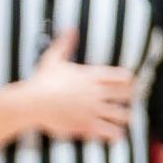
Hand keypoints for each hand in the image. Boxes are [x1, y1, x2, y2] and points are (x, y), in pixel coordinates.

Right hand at [10, 26, 133, 140]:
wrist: (32, 103)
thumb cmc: (42, 81)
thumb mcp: (53, 58)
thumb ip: (65, 43)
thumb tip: (70, 27)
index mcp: (91, 76)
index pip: (122, 76)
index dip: (129, 80)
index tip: (129, 83)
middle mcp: (96, 93)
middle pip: (126, 95)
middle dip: (131, 97)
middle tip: (131, 100)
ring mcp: (93, 110)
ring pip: (122, 115)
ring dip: (126, 117)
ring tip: (125, 119)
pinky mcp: (87, 126)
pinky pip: (110, 132)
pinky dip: (115, 134)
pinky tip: (117, 135)